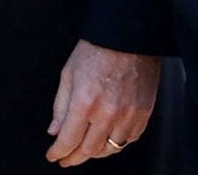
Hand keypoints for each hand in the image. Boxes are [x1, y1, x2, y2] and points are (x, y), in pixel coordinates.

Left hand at [46, 39, 159, 165]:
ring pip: (110, 149)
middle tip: (66, 159)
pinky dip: (116, 145)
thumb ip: (61, 106)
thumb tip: (54, 131)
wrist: (127, 38)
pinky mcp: (143, 115)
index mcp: (84, 102)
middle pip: (89, 149)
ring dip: (95, 153)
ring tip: (84, 152)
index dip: (59, 152)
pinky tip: (107, 142)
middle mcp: (107, 114)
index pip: (69, 139)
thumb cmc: (95, 50)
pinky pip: (129, 140)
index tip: (53, 156)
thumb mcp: (68, 73)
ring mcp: (128, 116)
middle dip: (74, 157)